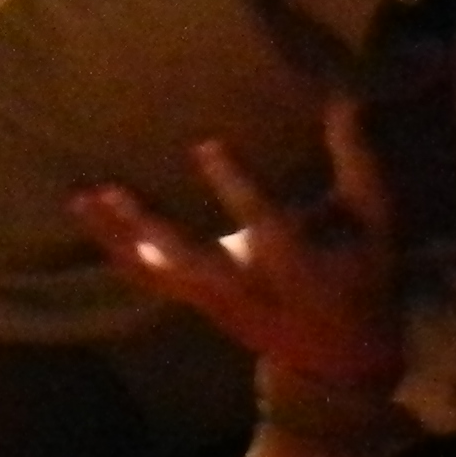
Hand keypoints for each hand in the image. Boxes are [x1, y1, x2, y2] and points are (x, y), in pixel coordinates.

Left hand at [68, 96, 404, 389]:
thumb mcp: (373, 220)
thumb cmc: (360, 275)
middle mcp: (246, 282)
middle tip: (110, 189)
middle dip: (148, 226)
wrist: (339, 358)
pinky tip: (89, 220)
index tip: (202, 142)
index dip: (232, 183)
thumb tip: (341, 98)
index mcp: (293, 259)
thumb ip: (356, 159)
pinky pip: (150, 281)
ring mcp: (215, 297)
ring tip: (82, 197)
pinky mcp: (197, 302)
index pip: (260, 219)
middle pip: (188, 257)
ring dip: (118, 237)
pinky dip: (118, 252)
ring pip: (158, 271)